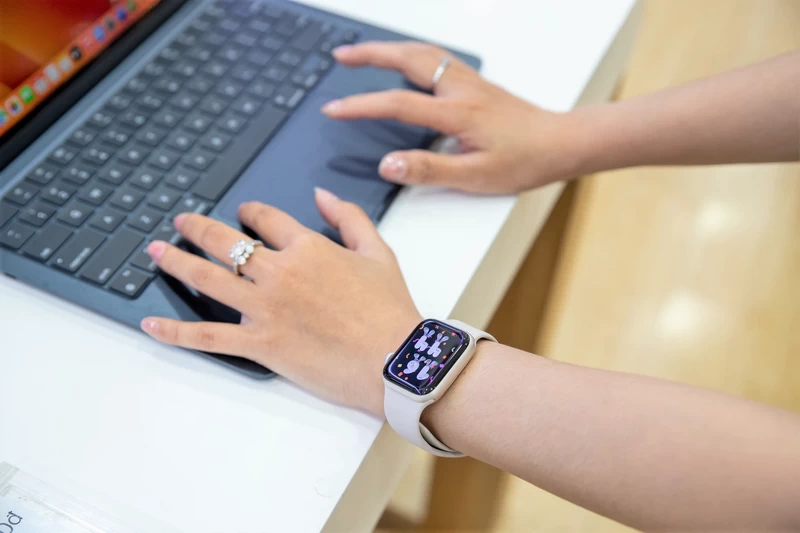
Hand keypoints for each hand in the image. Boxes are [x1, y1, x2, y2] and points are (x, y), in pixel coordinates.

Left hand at [140, 189, 421, 415]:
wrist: (394, 361)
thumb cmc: (390, 309)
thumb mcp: (379, 252)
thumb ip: (349, 217)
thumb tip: (322, 194)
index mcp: (308, 247)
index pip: (266, 218)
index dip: (251, 211)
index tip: (244, 212)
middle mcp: (279, 273)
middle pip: (225, 241)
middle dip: (197, 227)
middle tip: (180, 221)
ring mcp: (264, 309)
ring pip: (208, 278)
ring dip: (176, 261)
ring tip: (155, 251)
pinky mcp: (259, 344)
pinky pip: (208, 336)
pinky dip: (176, 332)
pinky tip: (150, 323)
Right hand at [322, 41, 582, 192]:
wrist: (560, 143)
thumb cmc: (523, 161)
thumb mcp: (475, 177)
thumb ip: (429, 170)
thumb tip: (389, 164)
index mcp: (457, 113)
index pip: (398, 103)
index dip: (361, 105)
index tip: (334, 109)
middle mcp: (461, 88)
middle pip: (407, 58)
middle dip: (369, 54)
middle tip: (339, 57)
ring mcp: (469, 81)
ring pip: (422, 52)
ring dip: (389, 48)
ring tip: (362, 53)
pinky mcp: (475, 82)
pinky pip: (436, 56)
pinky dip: (412, 52)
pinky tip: (404, 59)